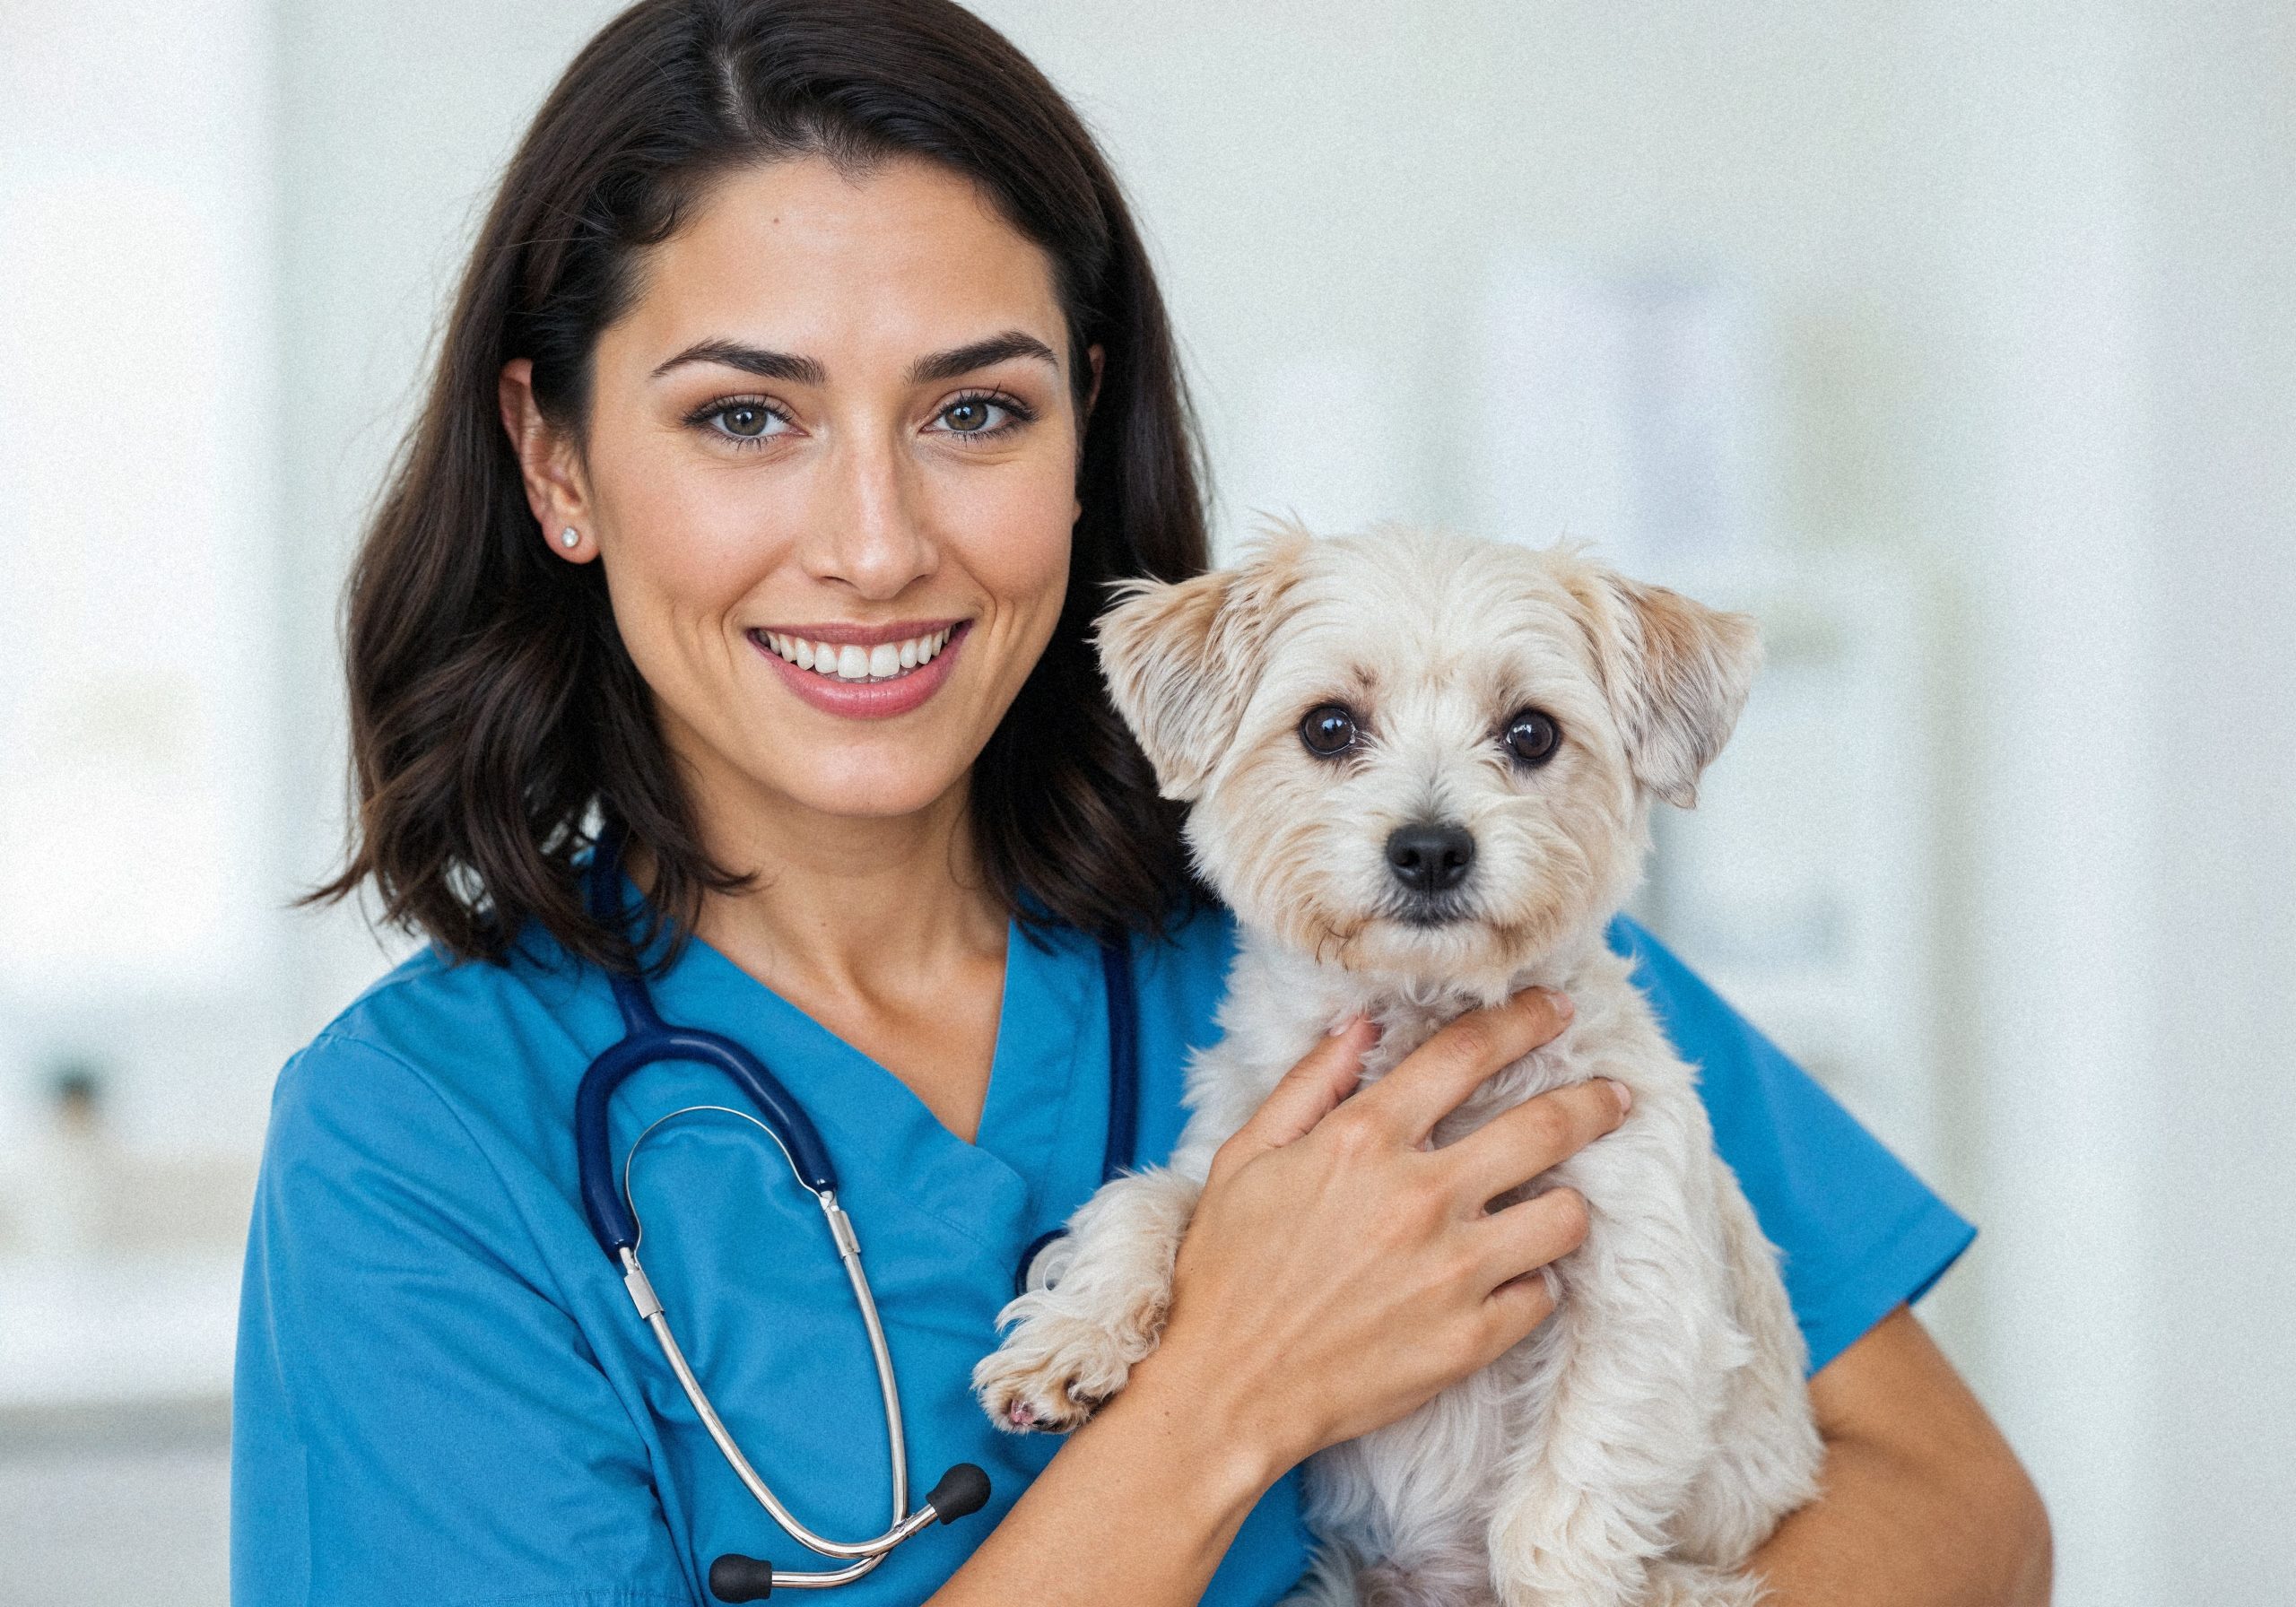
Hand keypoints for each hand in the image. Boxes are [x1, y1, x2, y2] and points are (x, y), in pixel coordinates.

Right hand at [1139, 990, 1627, 1476]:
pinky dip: (1532, 1282)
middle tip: (1617, 1096)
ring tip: (1560, 1201)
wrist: (1225, 1389)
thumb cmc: (1225, 1270)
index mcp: (1363, 1139)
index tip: (1556, 1008)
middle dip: (1594, 1101)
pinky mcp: (1469, 1338)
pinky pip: (1541, 1295)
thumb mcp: (1244, 1156)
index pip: (1468, 1053)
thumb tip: (1360, 1026)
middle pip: (1545, 1127)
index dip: (1524, 1019)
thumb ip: (1308, 1084)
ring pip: (1565, 1216)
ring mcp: (1453, 1272)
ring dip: (1568, 1201)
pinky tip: (1511, 1278)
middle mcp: (1420, 1196)